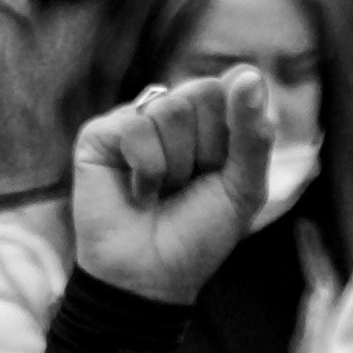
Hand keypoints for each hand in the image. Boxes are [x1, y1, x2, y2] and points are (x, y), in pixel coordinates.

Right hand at [68, 66, 278, 310]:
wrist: (151, 278)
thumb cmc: (197, 235)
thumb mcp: (243, 189)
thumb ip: (254, 134)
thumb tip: (248, 73)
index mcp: (209, 119)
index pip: (233, 88)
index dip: (233, 134)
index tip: (221, 173)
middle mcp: (171, 113)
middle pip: (202, 92)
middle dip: (204, 150)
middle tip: (187, 186)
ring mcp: (134, 121)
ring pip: (169, 110)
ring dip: (174, 166)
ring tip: (161, 192)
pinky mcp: (99, 136)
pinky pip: (135, 126)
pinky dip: (145, 171)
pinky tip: (137, 194)